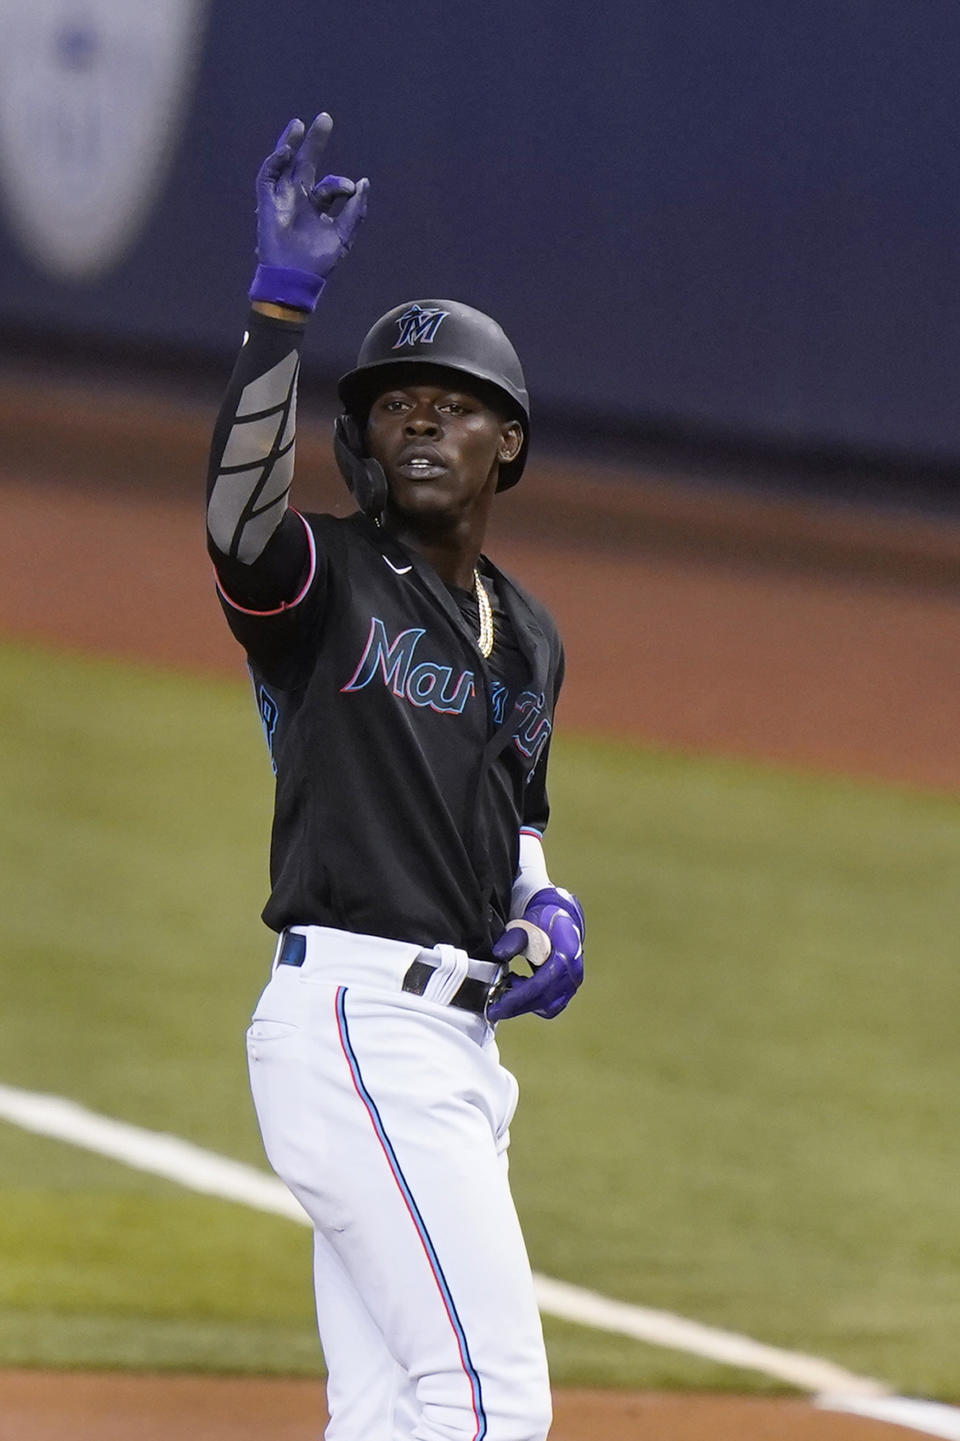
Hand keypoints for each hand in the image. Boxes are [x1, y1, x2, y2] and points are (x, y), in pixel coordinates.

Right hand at [249, 113, 368, 309]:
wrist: (295, 279)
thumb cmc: (318, 263)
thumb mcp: (343, 236)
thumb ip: (355, 211)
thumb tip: (363, 182)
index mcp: (316, 207)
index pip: (329, 186)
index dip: (340, 184)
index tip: (351, 189)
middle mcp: (299, 199)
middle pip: (305, 164)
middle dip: (315, 142)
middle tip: (325, 118)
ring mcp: (282, 199)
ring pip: (284, 164)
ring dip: (290, 144)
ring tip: (299, 125)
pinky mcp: (266, 203)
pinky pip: (267, 177)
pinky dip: (275, 162)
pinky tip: (286, 151)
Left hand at [487, 887, 584, 1021]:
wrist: (560, 918)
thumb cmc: (543, 920)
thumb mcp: (526, 923)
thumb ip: (513, 938)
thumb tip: (499, 953)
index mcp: (566, 955)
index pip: (541, 984)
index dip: (518, 997)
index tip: (497, 1005)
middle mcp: (573, 972)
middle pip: (544, 1000)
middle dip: (516, 1007)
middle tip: (493, 1008)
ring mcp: (572, 982)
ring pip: (547, 1007)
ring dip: (525, 1004)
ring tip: (507, 986)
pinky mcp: (568, 988)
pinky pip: (550, 1005)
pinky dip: (533, 1002)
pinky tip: (518, 987)